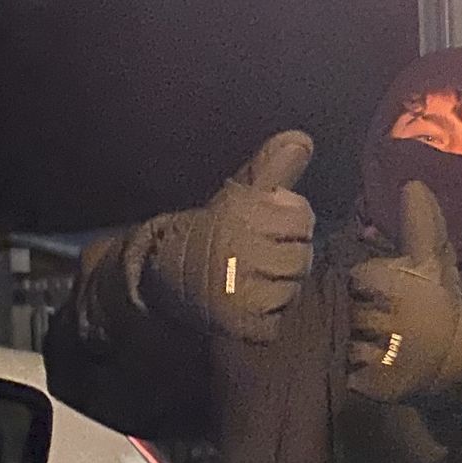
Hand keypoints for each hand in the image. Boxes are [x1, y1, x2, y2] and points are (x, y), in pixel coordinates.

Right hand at [131, 131, 314, 343]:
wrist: (158, 273)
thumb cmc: (211, 230)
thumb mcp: (238, 194)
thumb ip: (272, 169)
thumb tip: (303, 139)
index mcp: (240, 214)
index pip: (302, 219)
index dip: (291, 222)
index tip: (267, 225)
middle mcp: (239, 251)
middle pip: (301, 257)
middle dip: (286, 256)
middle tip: (256, 256)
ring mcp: (238, 290)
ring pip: (292, 289)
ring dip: (278, 287)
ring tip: (249, 278)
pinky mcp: (237, 323)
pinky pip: (275, 321)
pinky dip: (267, 316)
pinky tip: (246, 302)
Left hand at [346, 181, 461, 404]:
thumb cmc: (444, 303)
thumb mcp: (433, 260)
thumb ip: (419, 223)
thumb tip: (411, 183)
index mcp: (385, 282)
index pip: (353, 279)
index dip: (367, 286)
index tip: (385, 293)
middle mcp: (375, 317)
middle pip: (346, 309)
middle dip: (361, 313)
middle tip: (385, 320)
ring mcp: (371, 353)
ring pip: (345, 340)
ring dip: (357, 341)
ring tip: (381, 342)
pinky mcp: (370, 384)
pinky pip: (348, 373)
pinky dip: (358, 371)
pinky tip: (377, 364)